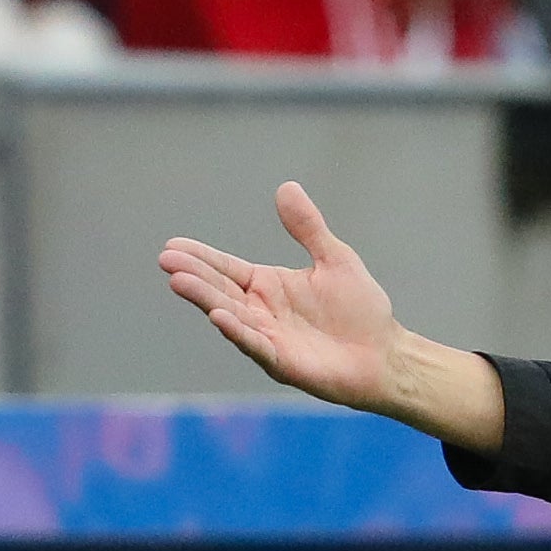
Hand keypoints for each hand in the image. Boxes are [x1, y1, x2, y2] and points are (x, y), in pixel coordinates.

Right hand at [158, 181, 509, 445]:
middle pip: (220, 290)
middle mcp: (261, 312)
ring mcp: (269, 338)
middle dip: (194, 276)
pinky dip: (238, 331)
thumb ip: (308, 228)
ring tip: (178, 282)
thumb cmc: (360, 309)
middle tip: (166, 260)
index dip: (201, 257)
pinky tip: (219, 316)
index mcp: (268, 286)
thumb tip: (286, 188)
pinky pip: (256, 344)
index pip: (226, 268)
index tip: (172, 246)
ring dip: (205, 300)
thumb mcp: (334, 258)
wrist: (385, 353)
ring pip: (231, 316)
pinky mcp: (283, 362)